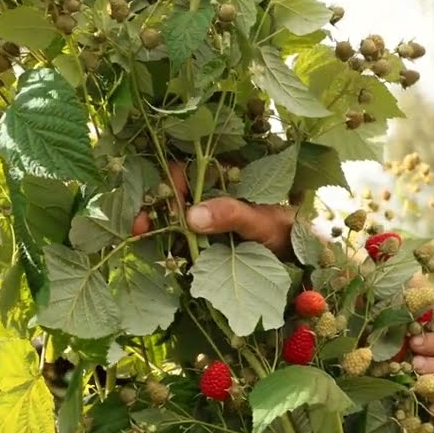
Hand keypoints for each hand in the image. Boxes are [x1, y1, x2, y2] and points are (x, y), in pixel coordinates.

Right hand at [131, 163, 294, 257]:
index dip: (163, 183)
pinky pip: (178, 245)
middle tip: (136, 226)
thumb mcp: (258, 220)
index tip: (154, 200)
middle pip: (168, 198)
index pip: (182, 174)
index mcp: (219, 183)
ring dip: (153, 230)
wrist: (297, 255)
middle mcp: (206, 200)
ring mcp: (202, 224)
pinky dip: (165, 250)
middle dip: (149, 208)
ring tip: (140, 239)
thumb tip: (191, 216)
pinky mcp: (202, 247)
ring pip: (169, 222)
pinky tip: (160, 258)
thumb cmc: (282, 230)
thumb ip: (229, 214)